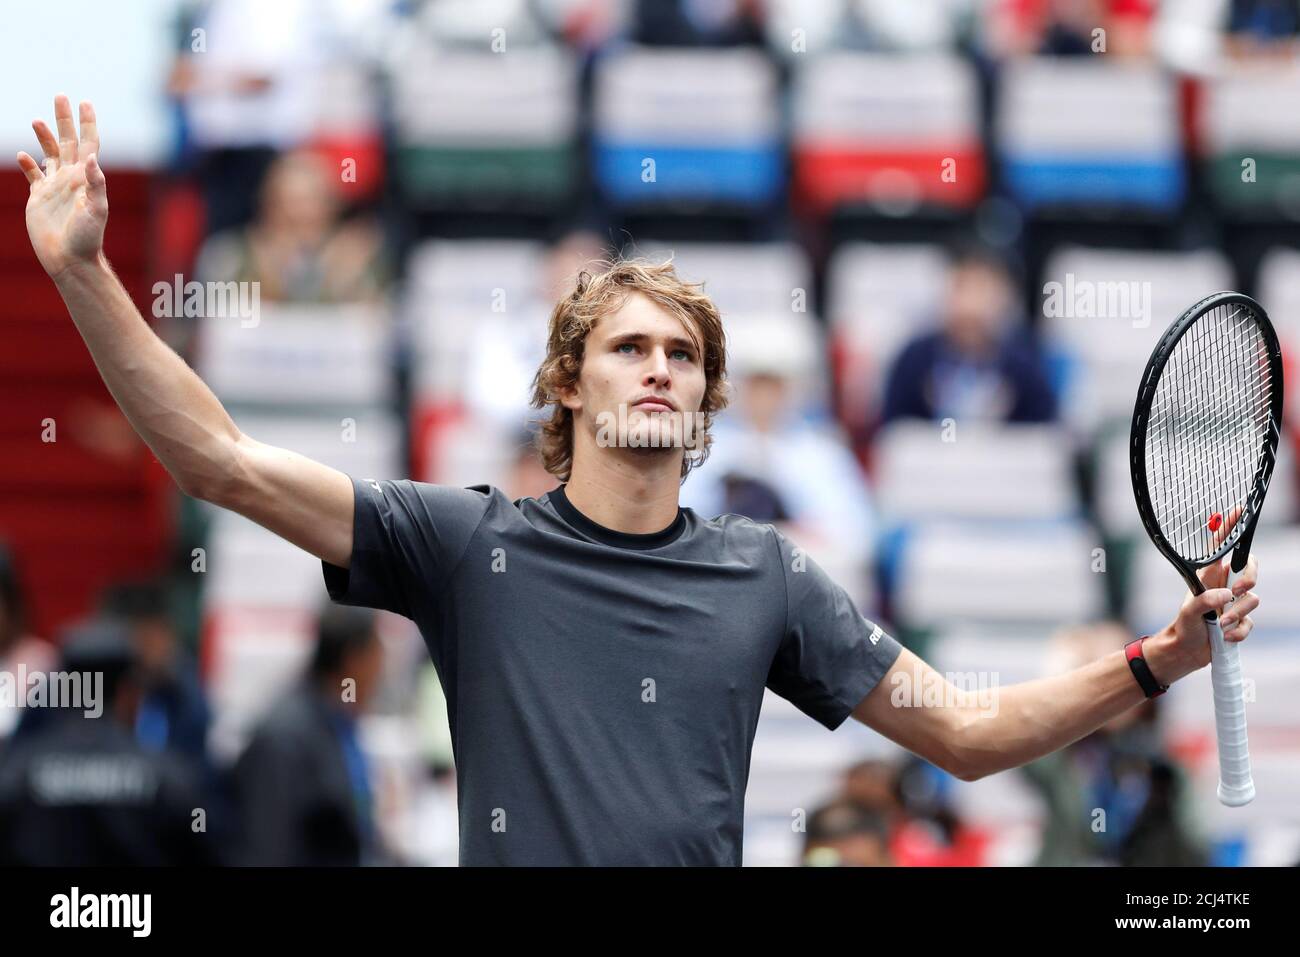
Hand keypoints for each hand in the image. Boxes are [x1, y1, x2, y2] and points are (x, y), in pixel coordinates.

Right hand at [17, 94, 106, 278]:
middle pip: (68, 142)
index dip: (87, 123)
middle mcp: (71, 179)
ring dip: (44, 136)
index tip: (85, 103)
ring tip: (36, 120)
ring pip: (50, 154)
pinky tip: (23, 155)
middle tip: (61, 96)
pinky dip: (28, 163)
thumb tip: (90, 158)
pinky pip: (33, 175)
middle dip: (64, 119)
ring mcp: (55, 187)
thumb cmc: (87, 238)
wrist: (70, 259)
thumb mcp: (96, 210)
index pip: (88, 144)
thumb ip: (95, 184)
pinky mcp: (40, 198)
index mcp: (85, 178)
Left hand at [1147, 505, 1260, 685]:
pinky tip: (1225, 637)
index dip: (1229, 528)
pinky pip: (1250, 623)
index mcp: (1208, 576)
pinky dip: (1239, 632)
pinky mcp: (1239, 621)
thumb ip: (1204, 601)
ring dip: (1238, 615)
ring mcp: (1232, 604)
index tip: (1237, 510)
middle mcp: (1223, 586)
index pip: (1221, 548)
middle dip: (1249, 579)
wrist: (1184, 653)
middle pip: (1249, 569)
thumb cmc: (1182, 628)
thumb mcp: (1188, 613)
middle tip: (1238, 592)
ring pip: (1253, 599)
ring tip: (1219, 626)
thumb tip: (1227, 596)